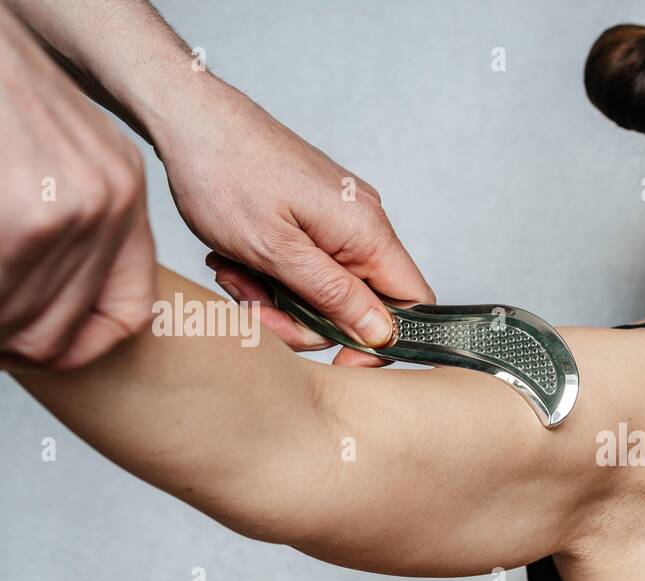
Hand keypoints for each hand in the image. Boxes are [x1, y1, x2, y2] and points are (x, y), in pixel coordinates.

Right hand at [0, 4, 154, 372]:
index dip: (86, 346)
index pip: (131, 313)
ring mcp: (71, 212)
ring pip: (28, 322)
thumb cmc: (8, 99)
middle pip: (66, 328)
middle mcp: (110, 205)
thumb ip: (82, 223)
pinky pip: (2, 298)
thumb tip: (63, 315)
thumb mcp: (70, 155)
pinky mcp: (28, 218)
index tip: (48, 352)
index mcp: (125, 194)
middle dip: (17, 337)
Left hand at [155, 80, 434, 366]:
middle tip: (254, 307)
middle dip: (306, 321)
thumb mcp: (275, 249)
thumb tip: (382, 333)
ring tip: (235, 275)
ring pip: (328, 292)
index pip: (413, 304)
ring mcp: (340, 221)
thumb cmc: (224, 173)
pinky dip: (274, 276)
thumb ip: (333, 295)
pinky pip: (309, 268)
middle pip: (362, 307)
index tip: (337, 359)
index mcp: (367, 232)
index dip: (382, 342)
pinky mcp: (315, 218)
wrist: (189, 115)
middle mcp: (364, 226)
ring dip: (280, 299)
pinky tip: (237, 262)